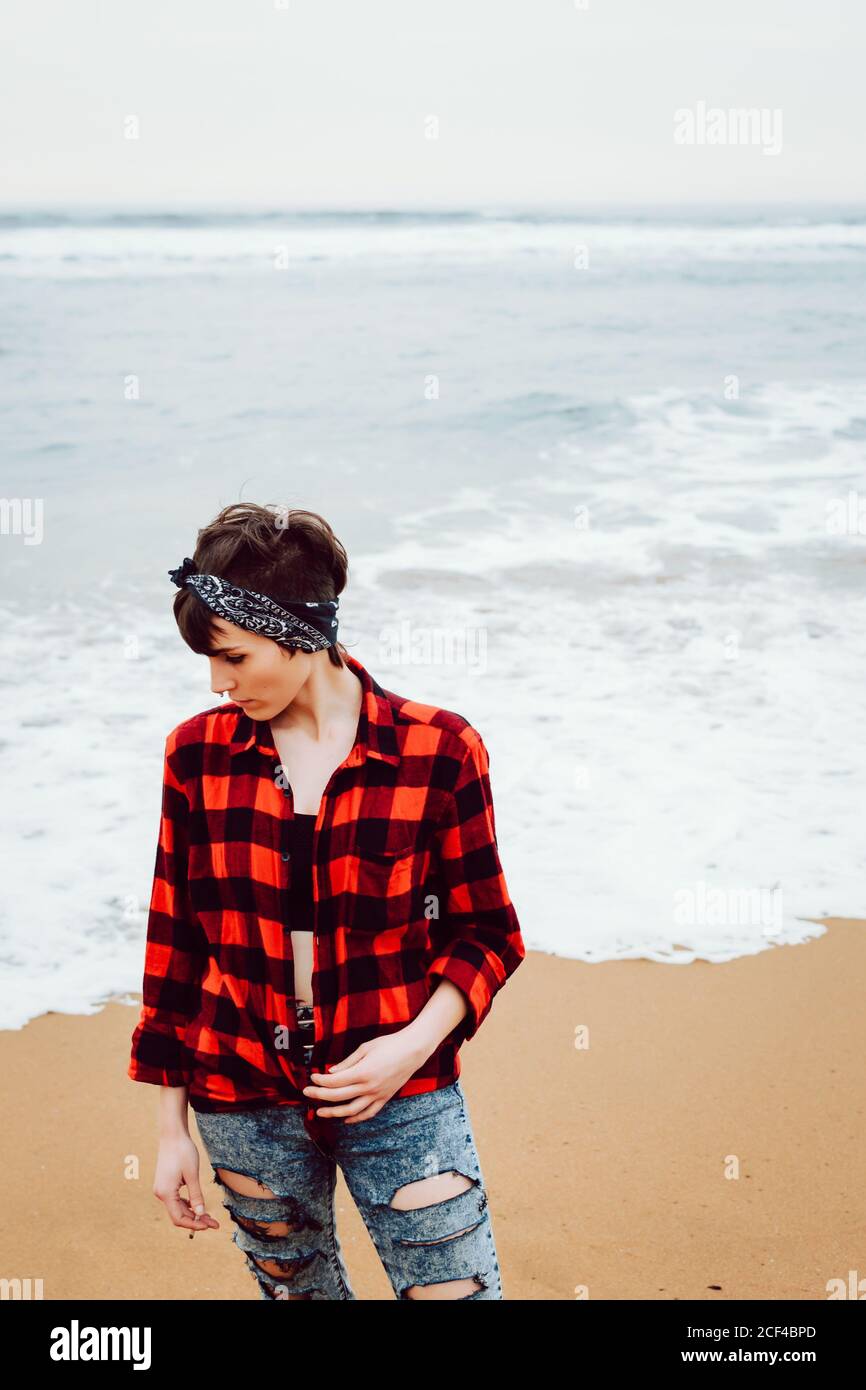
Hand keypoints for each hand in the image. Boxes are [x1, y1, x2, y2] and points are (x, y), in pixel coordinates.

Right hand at [153, 1133, 220, 1234]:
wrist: (172, 1134)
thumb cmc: (183, 1151)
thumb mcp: (192, 1174)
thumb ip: (196, 1196)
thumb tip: (201, 1214)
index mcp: (166, 1193)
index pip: (179, 1218)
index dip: (195, 1224)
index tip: (210, 1225)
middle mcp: (161, 1193)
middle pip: (178, 1215)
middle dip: (196, 1220)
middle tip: (214, 1223)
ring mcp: (161, 1189)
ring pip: (177, 1208)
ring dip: (192, 1213)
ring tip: (209, 1217)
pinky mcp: (165, 1184)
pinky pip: (176, 1200)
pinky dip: (187, 1205)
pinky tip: (198, 1206)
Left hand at [302, 1029, 429, 1123]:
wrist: (413, 1050)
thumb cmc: (389, 1044)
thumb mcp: (365, 1048)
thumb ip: (347, 1062)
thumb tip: (331, 1072)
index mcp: (362, 1072)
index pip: (334, 1081)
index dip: (320, 1081)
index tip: (312, 1077)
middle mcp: (369, 1087)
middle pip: (338, 1096)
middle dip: (319, 1096)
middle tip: (307, 1093)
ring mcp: (377, 1095)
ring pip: (351, 1110)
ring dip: (333, 1112)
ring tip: (320, 1112)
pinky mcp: (384, 1098)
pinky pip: (368, 1113)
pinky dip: (356, 1118)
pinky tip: (345, 1119)